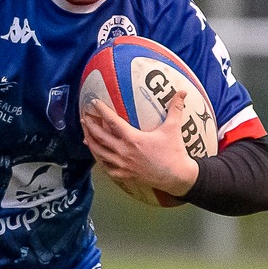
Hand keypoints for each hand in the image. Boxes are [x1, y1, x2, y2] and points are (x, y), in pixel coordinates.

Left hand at [82, 90, 199, 201]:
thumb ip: (176, 108)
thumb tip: (183, 91)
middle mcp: (124, 152)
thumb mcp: (174, 128)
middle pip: (100, 137)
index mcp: (133, 139)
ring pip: (99, 153)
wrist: (177, 177)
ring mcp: (122, 165)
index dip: (102, 111)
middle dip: (90, 127)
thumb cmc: (174, 152)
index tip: (94, 103)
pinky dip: (100, 160)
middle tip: (84, 118)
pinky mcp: (124, 175)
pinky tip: (97, 155)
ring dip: (91, 143)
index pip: (112, 122)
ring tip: (85, 135)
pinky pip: (106, 168)